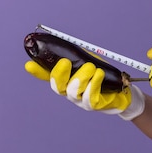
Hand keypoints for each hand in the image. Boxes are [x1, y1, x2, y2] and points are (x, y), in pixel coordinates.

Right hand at [24, 59, 144, 120]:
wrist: (122, 91)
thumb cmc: (103, 75)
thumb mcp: (89, 62)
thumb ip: (78, 56)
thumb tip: (66, 47)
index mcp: (66, 80)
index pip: (48, 76)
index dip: (38, 72)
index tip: (29, 65)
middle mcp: (69, 91)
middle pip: (57, 86)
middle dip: (59, 74)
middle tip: (66, 62)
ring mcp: (80, 100)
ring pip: (72, 91)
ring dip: (81, 77)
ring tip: (91, 68)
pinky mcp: (92, 105)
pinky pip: (89, 97)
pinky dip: (93, 84)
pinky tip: (98, 75)